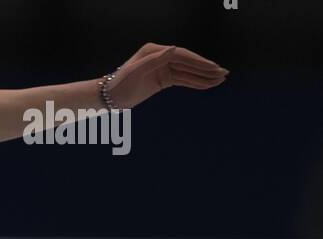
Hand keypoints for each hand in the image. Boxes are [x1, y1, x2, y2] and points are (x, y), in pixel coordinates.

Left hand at [105, 43, 227, 109]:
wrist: (109, 97)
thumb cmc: (119, 84)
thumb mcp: (135, 72)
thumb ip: (155, 60)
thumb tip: (174, 48)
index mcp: (155, 51)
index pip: (182, 55)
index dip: (198, 61)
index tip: (212, 67)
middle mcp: (161, 56)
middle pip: (188, 62)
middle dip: (206, 68)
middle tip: (223, 73)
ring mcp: (163, 68)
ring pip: (188, 72)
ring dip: (204, 77)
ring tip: (220, 80)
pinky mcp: (163, 79)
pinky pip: (182, 80)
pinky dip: (194, 83)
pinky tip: (207, 85)